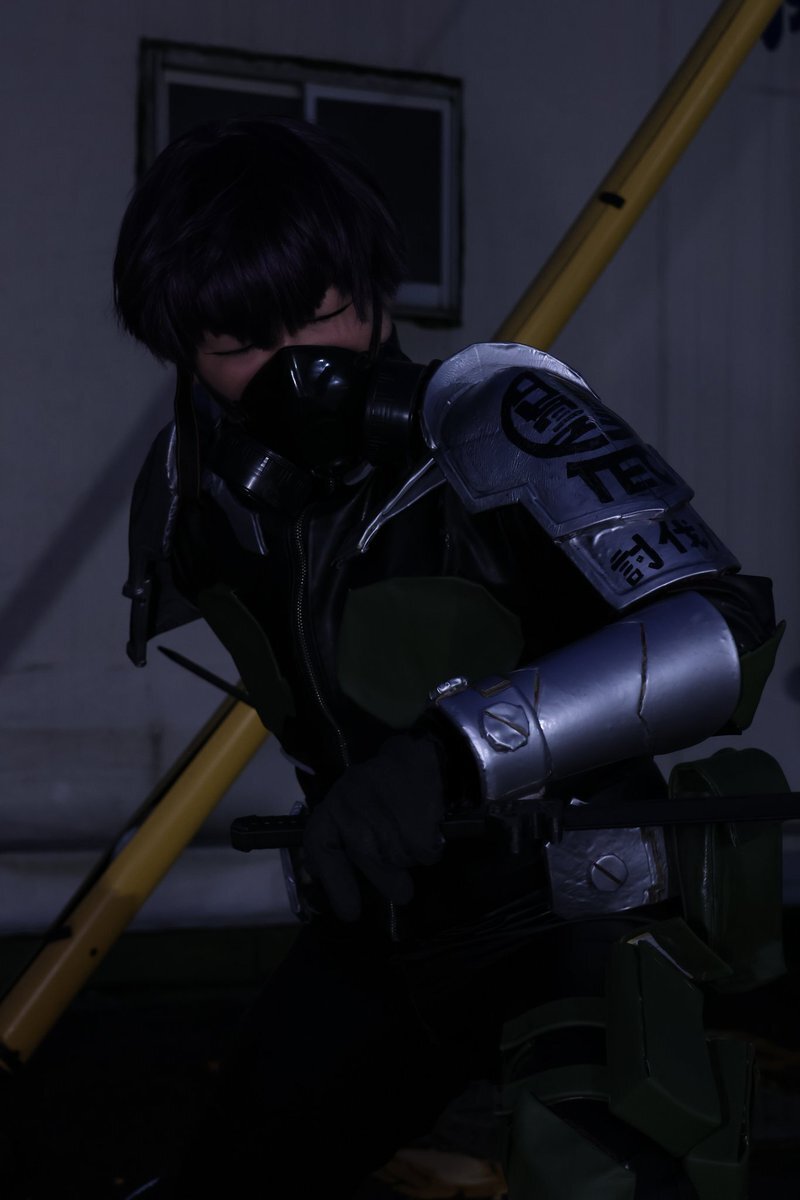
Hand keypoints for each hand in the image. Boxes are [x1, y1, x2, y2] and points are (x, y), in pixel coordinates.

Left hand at [302, 734, 445, 920]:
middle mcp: (354, 825)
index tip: (351, 913)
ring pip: (401, 865)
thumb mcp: (346, 800)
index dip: (335, 885)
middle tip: (402, 889)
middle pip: (373, 869)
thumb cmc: (378, 783)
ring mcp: (386, 831)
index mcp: (332, 813)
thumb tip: (316, 876)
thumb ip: (333, 836)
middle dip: (390, 881)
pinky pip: (425, 858)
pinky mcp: (417, 835)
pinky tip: (427, 827)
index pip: (322, 853)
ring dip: (409, 856)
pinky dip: (430, 848)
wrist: (418, 755)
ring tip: (412, 829)